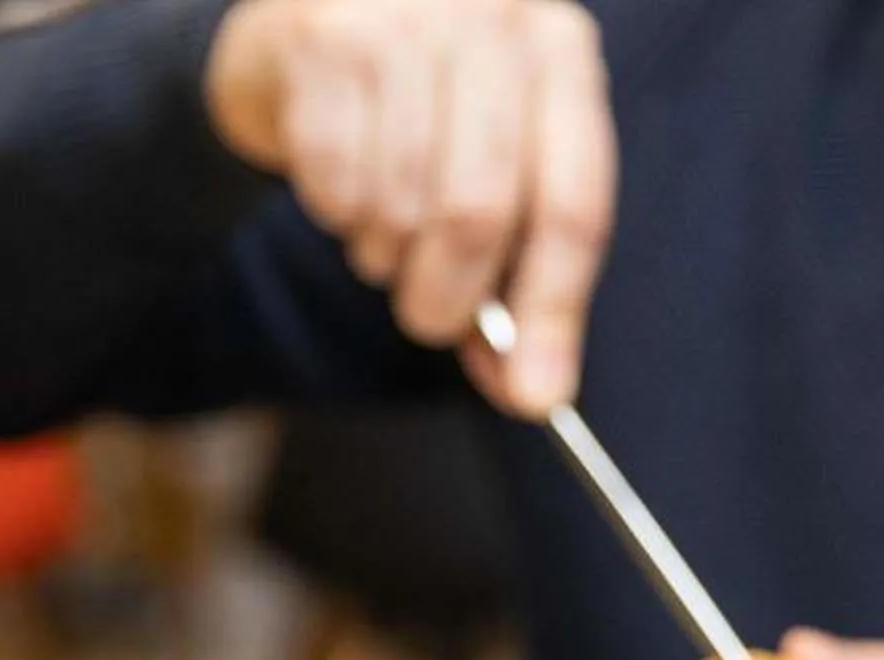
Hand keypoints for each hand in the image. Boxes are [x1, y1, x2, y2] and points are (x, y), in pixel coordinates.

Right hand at [205, 0, 614, 411]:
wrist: (309, 27)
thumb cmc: (416, 116)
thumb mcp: (490, 177)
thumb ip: (520, 280)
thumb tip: (534, 391)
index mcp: (560, 52)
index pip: (575, 201)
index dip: (554, 310)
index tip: (535, 396)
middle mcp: (495, 17)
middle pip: (480, 211)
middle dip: (445, 297)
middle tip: (426, 316)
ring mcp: (409, 16)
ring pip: (398, 203)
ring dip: (380, 252)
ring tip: (378, 224)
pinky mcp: (328, 34)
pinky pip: (333, 182)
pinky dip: (333, 212)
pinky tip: (338, 179)